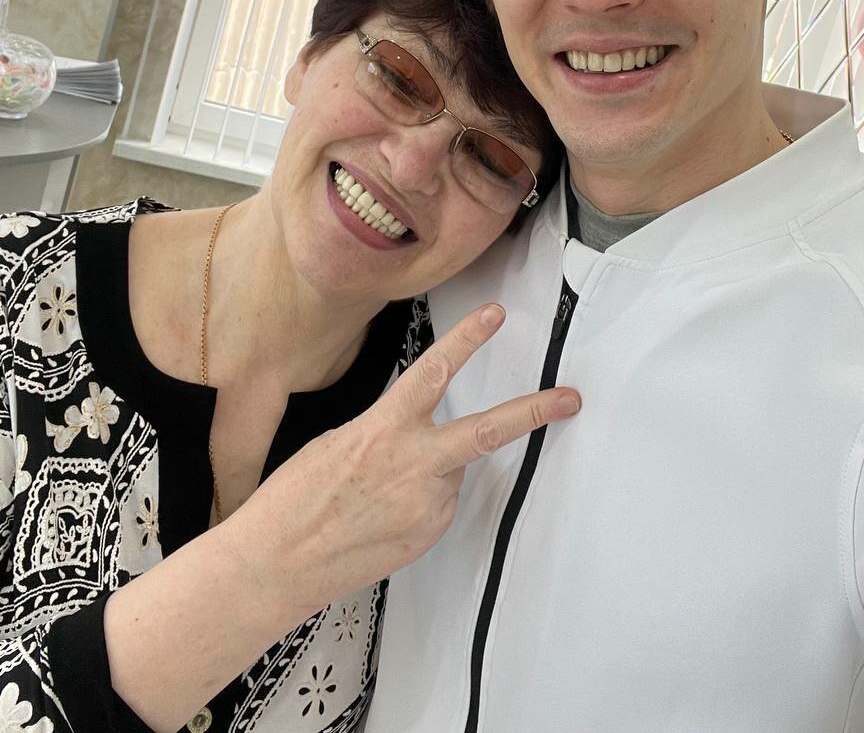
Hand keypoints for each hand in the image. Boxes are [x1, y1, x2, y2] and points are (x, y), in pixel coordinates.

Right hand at [226, 303, 579, 630]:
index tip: (494, 315)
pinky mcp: (427, 535)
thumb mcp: (337, 443)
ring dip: (433, 469)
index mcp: (382, 430)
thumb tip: (418, 435)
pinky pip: (438, 503)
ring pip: (452, 471)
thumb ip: (388, 431)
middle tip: (569, 399)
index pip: (435, 372)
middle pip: (487, 432)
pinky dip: (422, 500)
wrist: (277, 565)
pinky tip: (383, 513)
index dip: (467, 339)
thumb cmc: (294, 500)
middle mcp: (413, 465)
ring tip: (380, 491)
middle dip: (533, 413)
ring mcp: (425, 505)